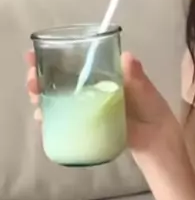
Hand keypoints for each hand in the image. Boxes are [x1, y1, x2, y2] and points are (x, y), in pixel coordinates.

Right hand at [26, 51, 185, 169]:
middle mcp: (94, 90)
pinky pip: (65, 118)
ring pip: (59, 98)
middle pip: (61, 80)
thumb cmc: (155, 114)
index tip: (36, 54)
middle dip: (41, 77)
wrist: (158, 145)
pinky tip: (42, 117)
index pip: (76, 61)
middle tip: (32, 80)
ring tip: (34, 97)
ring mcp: (89, 108)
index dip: (54, 56)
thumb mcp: (146, 92)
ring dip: (42, 96)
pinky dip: (50, 116)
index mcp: (106, 76)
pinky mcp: (87, 126)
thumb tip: (127, 56)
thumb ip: (136, 77)